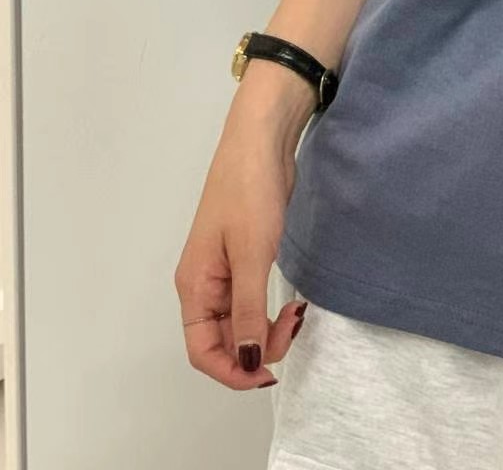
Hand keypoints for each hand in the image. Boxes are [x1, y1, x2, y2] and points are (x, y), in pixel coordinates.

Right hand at [174, 78, 313, 389]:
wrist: (261, 141)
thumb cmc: (249, 192)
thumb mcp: (252, 254)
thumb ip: (248, 311)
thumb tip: (248, 362)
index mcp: (194, 286)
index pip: (202, 351)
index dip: (233, 372)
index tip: (270, 372)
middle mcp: (204, 284)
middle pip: (224, 341)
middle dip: (258, 348)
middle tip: (294, 325)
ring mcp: (225, 271)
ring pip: (241, 323)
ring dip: (267, 329)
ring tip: (297, 313)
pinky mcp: (245, 256)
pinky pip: (252, 300)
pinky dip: (270, 309)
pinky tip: (292, 304)